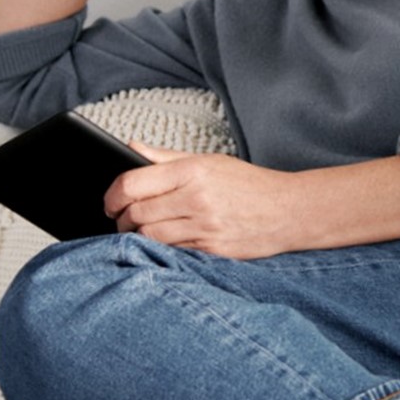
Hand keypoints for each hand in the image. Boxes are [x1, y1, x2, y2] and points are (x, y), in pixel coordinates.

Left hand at [105, 142, 300, 259]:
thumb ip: (165, 158)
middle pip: (136, 213)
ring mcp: (205, 226)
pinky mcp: (212, 249)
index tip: (109, 201)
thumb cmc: (249, 185)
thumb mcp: (209, 161)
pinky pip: (172, 251)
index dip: (112, 195)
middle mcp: (197, 198)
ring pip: (150, 236)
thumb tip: (130, 148)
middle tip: (121, 219)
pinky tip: (162, 241)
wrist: (290, 211)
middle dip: (121, 219)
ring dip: (137, 235)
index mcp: (193, 171)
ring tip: (139, 231)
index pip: (133, 183)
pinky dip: (160, 247)